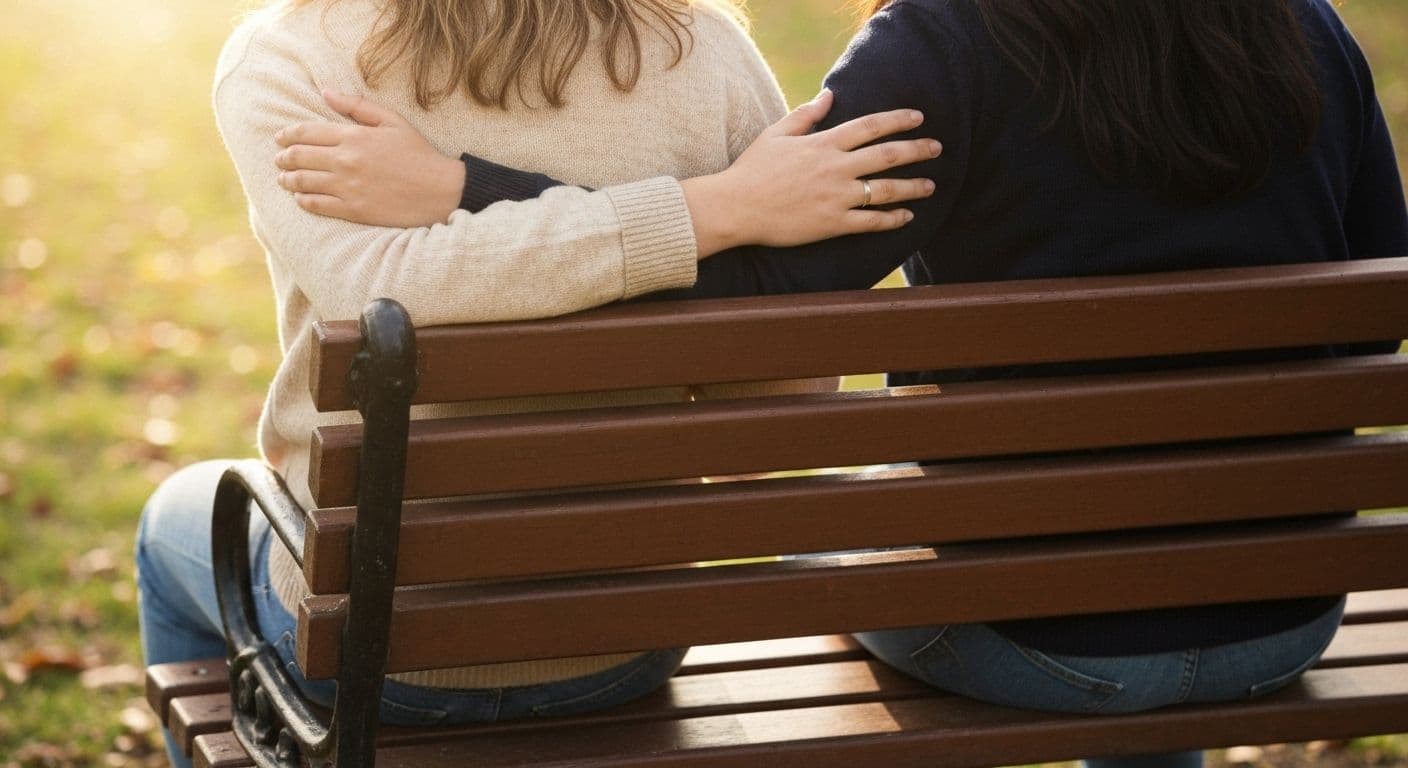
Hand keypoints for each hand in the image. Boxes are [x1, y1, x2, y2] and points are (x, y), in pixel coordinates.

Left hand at [274, 91, 464, 226]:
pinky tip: (301, 198)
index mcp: (354, 136)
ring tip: (284, 180)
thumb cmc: (418, 154)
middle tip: (278, 160)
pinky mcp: (353, 210)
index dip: (288, 135)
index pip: (307, 132)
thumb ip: (357, 106)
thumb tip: (326, 93)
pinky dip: (304, 201)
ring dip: (288, 180)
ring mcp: (348, 187)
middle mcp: (346, 161)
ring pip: (303, 182)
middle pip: (299, 157)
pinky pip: (317, 205)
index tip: (280, 138)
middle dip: (283, 157)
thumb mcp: (392, 121)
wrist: (440, 190)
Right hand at [682, 89, 939, 256]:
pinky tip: (907, 216)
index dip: (898, 120)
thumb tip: (829, 94)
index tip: (918, 117)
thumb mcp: (777, 133)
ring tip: (931, 185)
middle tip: (937, 147)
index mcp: (823, 143)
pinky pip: (871, 221)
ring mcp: (836, 197)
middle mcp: (836, 167)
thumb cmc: (752, 169)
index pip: (870, 126)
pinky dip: (892, 218)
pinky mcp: (832, 223)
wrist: (736, 207)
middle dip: (916, 150)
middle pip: (886, 155)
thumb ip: (807, 114)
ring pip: (885, 189)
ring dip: (913, 186)